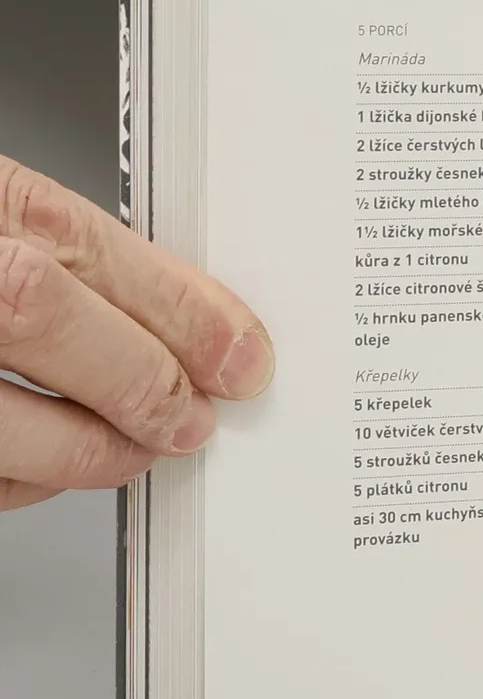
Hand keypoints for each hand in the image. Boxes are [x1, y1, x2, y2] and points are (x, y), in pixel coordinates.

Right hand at [0, 156, 271, 510]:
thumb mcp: (5, 221)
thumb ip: (74, 259)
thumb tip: (193, 321)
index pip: (77, 239)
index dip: (177, 306)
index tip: (243, 354)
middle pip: (40, 314)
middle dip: (142, 379)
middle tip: (196, 419)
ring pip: (7, 415)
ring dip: (92, 446)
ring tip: (140, 447)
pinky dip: (35, 477)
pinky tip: (58, 462)